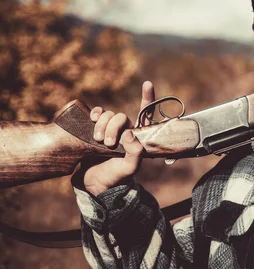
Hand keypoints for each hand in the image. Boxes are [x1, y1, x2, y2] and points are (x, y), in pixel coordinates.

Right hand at [83, 81, 154, 195]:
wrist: (94, 184)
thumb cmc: (116, 176)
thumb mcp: (130, 167)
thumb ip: (135, 152)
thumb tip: (129, 133)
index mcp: (137, 137)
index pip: (146, 115)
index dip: (147, 99)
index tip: (147, 84)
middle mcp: (124, 131)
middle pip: (121, 116)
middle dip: (113, 126)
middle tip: (108, 143)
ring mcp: (109, 130)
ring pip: (107, 115)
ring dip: (102, 124)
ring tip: (98, 140)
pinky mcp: (94, 130)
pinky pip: (96, 114)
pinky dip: (94, 114)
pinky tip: (91, 119)